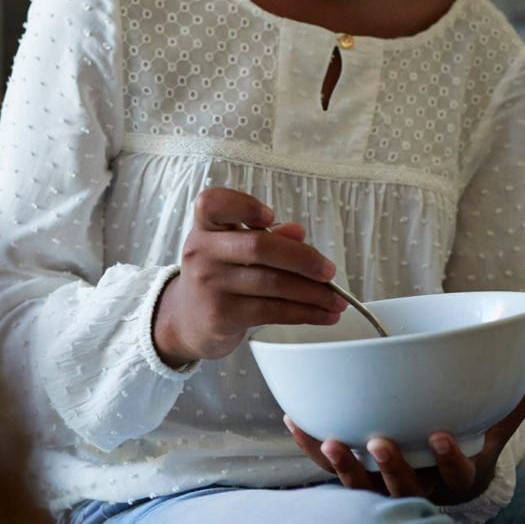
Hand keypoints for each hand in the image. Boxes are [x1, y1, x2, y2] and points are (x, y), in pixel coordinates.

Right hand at [152, 188, 342, 366]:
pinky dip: (305, 313)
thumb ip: (266, 237)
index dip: (244, 206)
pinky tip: (323, 314)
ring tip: (336, 300)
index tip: (271, 216)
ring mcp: (210, 285)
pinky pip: (273, 311)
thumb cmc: (219, 275)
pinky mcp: (222, 315)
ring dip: (313, 293)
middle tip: (329, 271)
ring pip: (272, 284)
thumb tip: (299, 232)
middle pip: (258, 246)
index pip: (213, 203)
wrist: (188, 320)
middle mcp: (202, 252)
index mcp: (205, 227)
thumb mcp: (234, 249)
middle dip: (303, 259)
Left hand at [285, 355, 524, 505]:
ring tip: (334, 443)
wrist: (444, 487)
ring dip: (347, 467)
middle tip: (380, 442)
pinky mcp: (358, 482)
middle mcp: (423, 490)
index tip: (440, 435)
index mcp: (459, 476)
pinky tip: (296, 420)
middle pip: (407, 489)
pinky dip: (312, 448)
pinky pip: (331, 472)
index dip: (450, 459)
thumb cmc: (471, 447)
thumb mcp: (496, 430)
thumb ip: (518, 399)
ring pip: (365, 489)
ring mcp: (388, 491)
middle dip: (393, 467)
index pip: (459, 474)